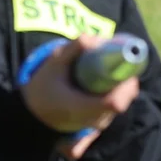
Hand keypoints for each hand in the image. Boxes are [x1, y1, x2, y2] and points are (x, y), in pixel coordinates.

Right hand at [21, 35, 140, 134]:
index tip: (120, 65)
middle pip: (124, 99)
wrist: (35, 113)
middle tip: (115, 60)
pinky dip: (117, 91)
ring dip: (122, 84)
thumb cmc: (43, 88)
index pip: (116, 101)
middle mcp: (95, 119)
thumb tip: (92, 38)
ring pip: (124, 101)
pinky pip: (117, 104)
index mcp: (83, 108)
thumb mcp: (53, 65)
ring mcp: (100, 122)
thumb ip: (72, 50)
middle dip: (124, 78)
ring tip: (108, 68)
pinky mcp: (101, 121)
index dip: (125, 82)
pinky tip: (105, 79)